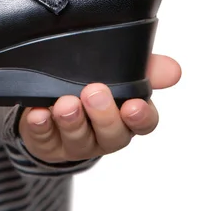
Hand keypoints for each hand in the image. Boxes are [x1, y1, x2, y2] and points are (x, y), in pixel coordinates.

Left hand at [18, 54, 180, 163]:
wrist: (52, 104)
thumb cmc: (91, 86)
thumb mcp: (118, 73)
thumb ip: (145, 68)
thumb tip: (172, 69)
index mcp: (126, 116)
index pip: (143, 123)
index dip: (140, 117)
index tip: (134, 105)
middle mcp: (103, 134)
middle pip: (111, 134)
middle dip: (103, 115)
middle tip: (94, 92)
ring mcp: (74, 142)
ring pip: (77, 138)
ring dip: (72, 120)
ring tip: (65, 103)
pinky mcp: (46, 143)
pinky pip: (43, 138)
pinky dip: (40, 125)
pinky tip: (38, 113)